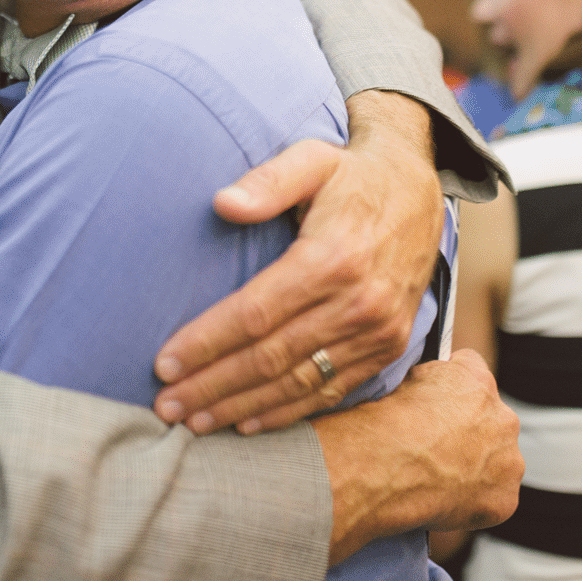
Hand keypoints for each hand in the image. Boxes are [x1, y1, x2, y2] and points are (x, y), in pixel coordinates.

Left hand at [152, 91, 442, 433]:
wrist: (418, 194)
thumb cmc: (351, 176)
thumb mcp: (312, 158)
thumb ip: (268, 180)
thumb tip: (223, 203)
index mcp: (333, 258)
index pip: (255, 314)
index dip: (206, 342)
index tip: (163, 363)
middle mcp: (358, 303)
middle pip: (270, 358)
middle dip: (211, 385)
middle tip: (165, 406)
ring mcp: (377, 332)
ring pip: (297, 383)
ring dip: (241, 407)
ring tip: (194, 422)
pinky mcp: (387, 348)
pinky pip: (331, 391)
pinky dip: (287, 413)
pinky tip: (247, 423)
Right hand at [316, 350, 521, 561]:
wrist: (387, 467)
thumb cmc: (386, 424)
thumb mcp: (402, 379)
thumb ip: (428, 380)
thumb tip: (426, 388)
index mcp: (476, 379)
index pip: (472, 371)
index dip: (450, 389)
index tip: (436, 403)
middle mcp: (502, 416)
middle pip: (491, 419)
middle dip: (470, 430)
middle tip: (437, 445)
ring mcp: (508, 459)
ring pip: (498, 459)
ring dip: (476, 465)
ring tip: (439, 476)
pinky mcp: (504, 497)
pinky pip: (493, 496)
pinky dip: (474, 499)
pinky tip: (445, 498)